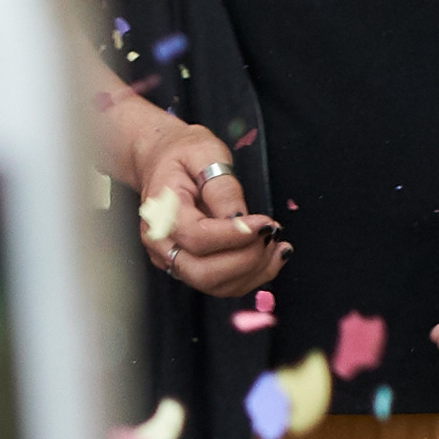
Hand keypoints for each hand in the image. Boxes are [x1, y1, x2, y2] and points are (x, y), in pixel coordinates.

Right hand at [107, 97, 282, 299]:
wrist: (161, 160)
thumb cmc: (183, 153)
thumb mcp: (204, 153)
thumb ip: (222, 187)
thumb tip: (241, 219)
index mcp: (161, 212)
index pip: (197, 238)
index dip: (235, 235)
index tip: (265, 223)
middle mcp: (161, 244)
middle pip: (203, 273)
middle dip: (246, 260)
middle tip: (271, 234)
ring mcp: (171, 259)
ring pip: (214, 286)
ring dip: (253, 272)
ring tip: (277, 246)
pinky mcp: (187, 268)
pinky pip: (220, 285)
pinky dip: (250, 277)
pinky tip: (271, 256)